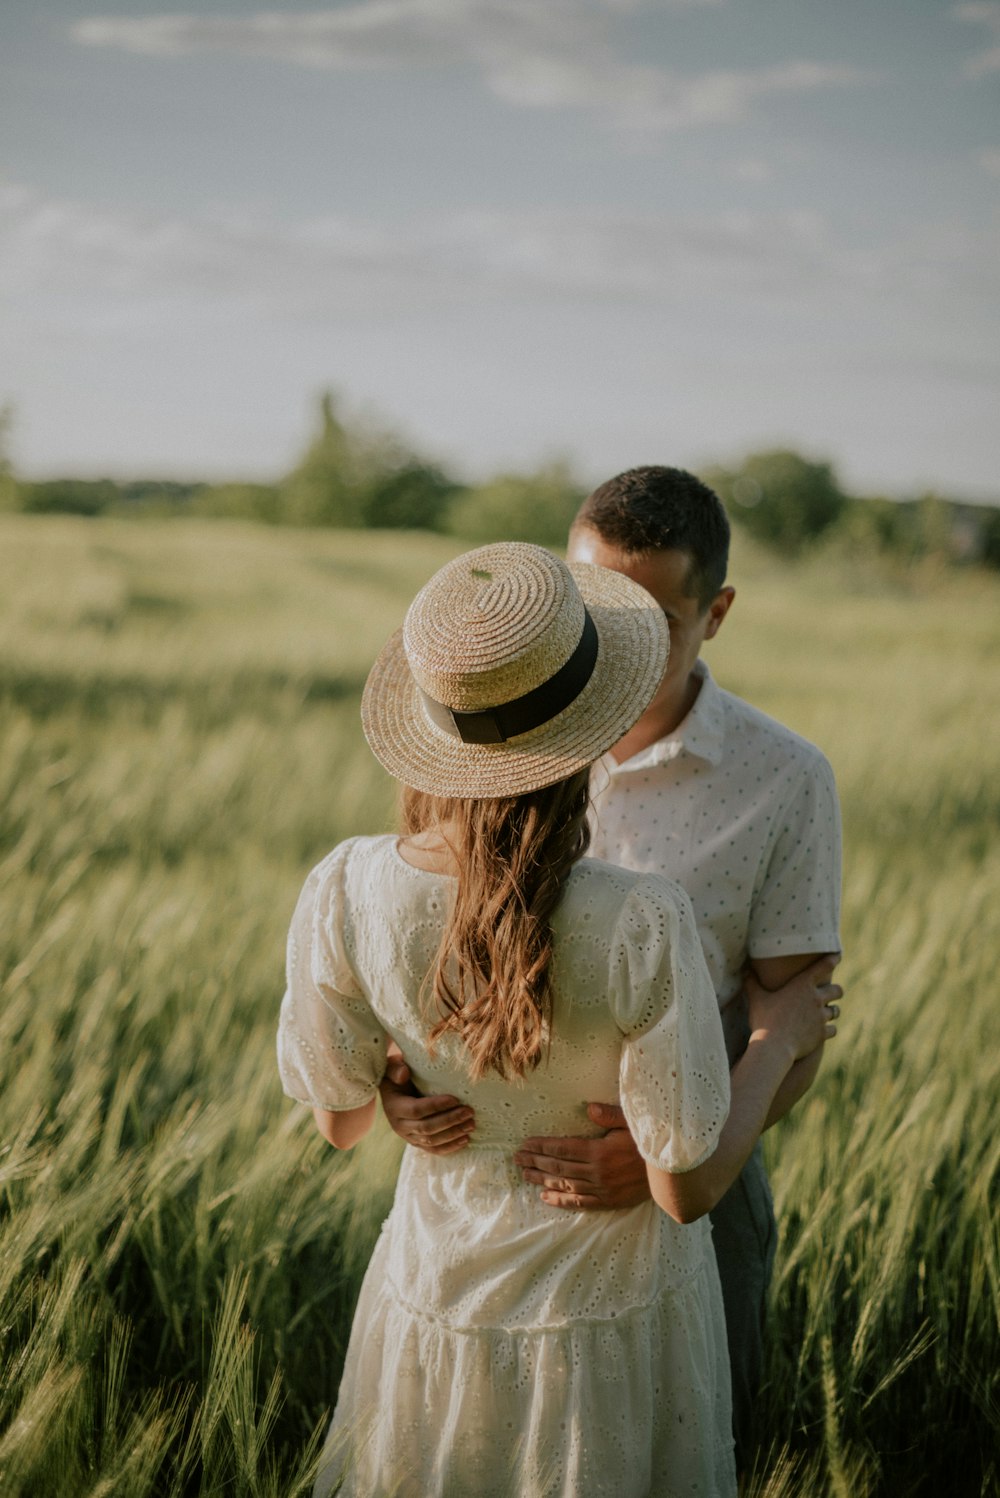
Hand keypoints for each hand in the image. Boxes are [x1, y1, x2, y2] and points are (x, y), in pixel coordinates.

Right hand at [378, 1055, 473, 1154]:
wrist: (393, 1090)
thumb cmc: (397, 1075)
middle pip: (427, 1128)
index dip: (436, 1106)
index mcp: (394, 1107)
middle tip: (469, 1112)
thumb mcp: (393, 1067)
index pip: (417, 1110)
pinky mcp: (417, 1143)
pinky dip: (450, 1147)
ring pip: (432, 1141)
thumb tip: (404, 1074)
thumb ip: (396, 1068)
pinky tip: (465, 1140)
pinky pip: (434, 1150)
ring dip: (453, 1134)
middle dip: (450, 1121)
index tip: (456, 1099)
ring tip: (471, 1124)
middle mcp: (400, 1126)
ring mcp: (408, 1137)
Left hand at [514, 1103, 650, 1209]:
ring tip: (524, 1175)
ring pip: (565, 1185)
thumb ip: (610, 1115)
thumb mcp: (633, 1122)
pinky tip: (545, 1197)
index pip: (562, 1148)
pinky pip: (579, 1203)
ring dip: (542, 1180)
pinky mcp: (609, 1202)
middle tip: (517, 1158)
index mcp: (600, 1151)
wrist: (673, 1173)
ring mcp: (602, 1190)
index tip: (525, 1144)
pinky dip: (561, 1200)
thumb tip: (589, 1107)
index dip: (541, 1147)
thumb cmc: (651, 1142)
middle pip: (559, 1167)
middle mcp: (597, 1173)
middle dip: (535, 1161)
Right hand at [745, 953, 842, 1063]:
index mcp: (802, 985)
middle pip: (837, 990)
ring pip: (836, 1011)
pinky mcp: (822, 1034)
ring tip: (828, 1012)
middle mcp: (816, 999)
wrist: (774, 1047)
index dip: (833, 959)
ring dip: (832, 1011)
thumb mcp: (756, 999)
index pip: (824, 967)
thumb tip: (744, 970)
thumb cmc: (764, 1020)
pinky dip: (829, 1030)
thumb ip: (752, 983)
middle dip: (835, 990)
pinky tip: (823, 1031)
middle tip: (831, 992)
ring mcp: (821, 1017)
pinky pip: (833, 1029)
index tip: (837, 955)